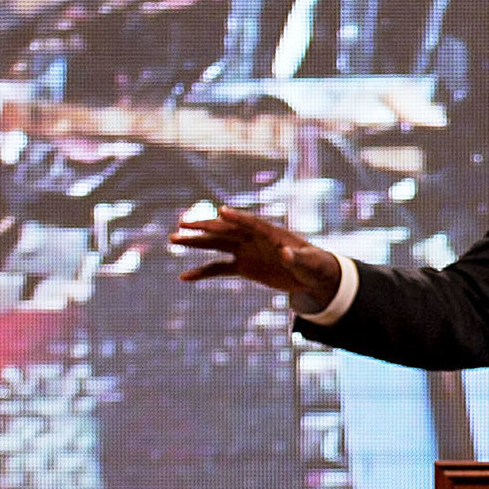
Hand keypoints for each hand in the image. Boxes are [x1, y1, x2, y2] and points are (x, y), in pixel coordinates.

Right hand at [169, 205, 344, 312]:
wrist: (312, 276)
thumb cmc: (315, 265)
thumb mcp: (309, 262)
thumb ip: (297, 257)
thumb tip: (285, 252)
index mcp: (271, 232)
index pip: (251, 222)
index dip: (237, 217)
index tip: (220, 211)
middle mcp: (253, 238)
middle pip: (225, 229)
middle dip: (204, 227)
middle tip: (182, 223)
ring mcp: (246, 251)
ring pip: (216, 244)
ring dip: (195, 242)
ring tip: (173, 239)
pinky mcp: (243, 266)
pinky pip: (218, 269)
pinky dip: (202, 272)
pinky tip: (184, 276)